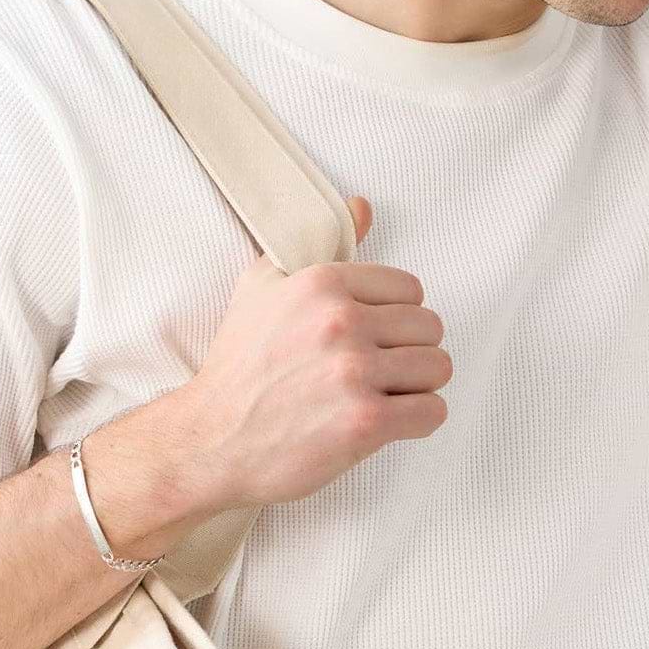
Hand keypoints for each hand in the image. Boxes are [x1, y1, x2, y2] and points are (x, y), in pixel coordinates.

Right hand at [180, 195, 453, 510]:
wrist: (210, 441)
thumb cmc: (238, 367)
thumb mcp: (262, 287)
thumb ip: (319, 244)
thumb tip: (363, 207)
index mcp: (321, 283)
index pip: (410, 289)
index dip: (395, 318)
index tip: (372, 338)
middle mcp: (341, 321)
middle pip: (429, 327)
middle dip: (410, 351)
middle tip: (379, 371)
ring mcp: (355, 372)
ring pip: (437, 368)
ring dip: (418, 386)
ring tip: (384, 396)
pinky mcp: (365, 422)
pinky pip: (432, 411)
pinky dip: (418, 419)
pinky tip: (389, 422)